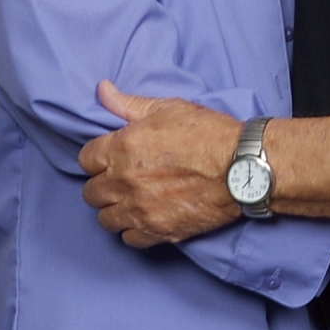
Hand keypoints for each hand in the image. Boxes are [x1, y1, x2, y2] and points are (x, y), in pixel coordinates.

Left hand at [79, 81, 241, 246]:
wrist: (243, 167)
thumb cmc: (210, 134)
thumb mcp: (170, 108)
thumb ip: (129, 104)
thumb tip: (102, 90)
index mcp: (123, 148)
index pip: (86, 159)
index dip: (99, 157)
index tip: (113, 157)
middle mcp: (124, 182)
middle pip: (91, 193)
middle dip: (104, 184)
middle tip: (124, 179)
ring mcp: (139, 210)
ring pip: (106, 219)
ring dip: (116, 209)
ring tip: (133, 200)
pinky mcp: (157, 231)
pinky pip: (129, 239)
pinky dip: (134, 230)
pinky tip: (147, 217)